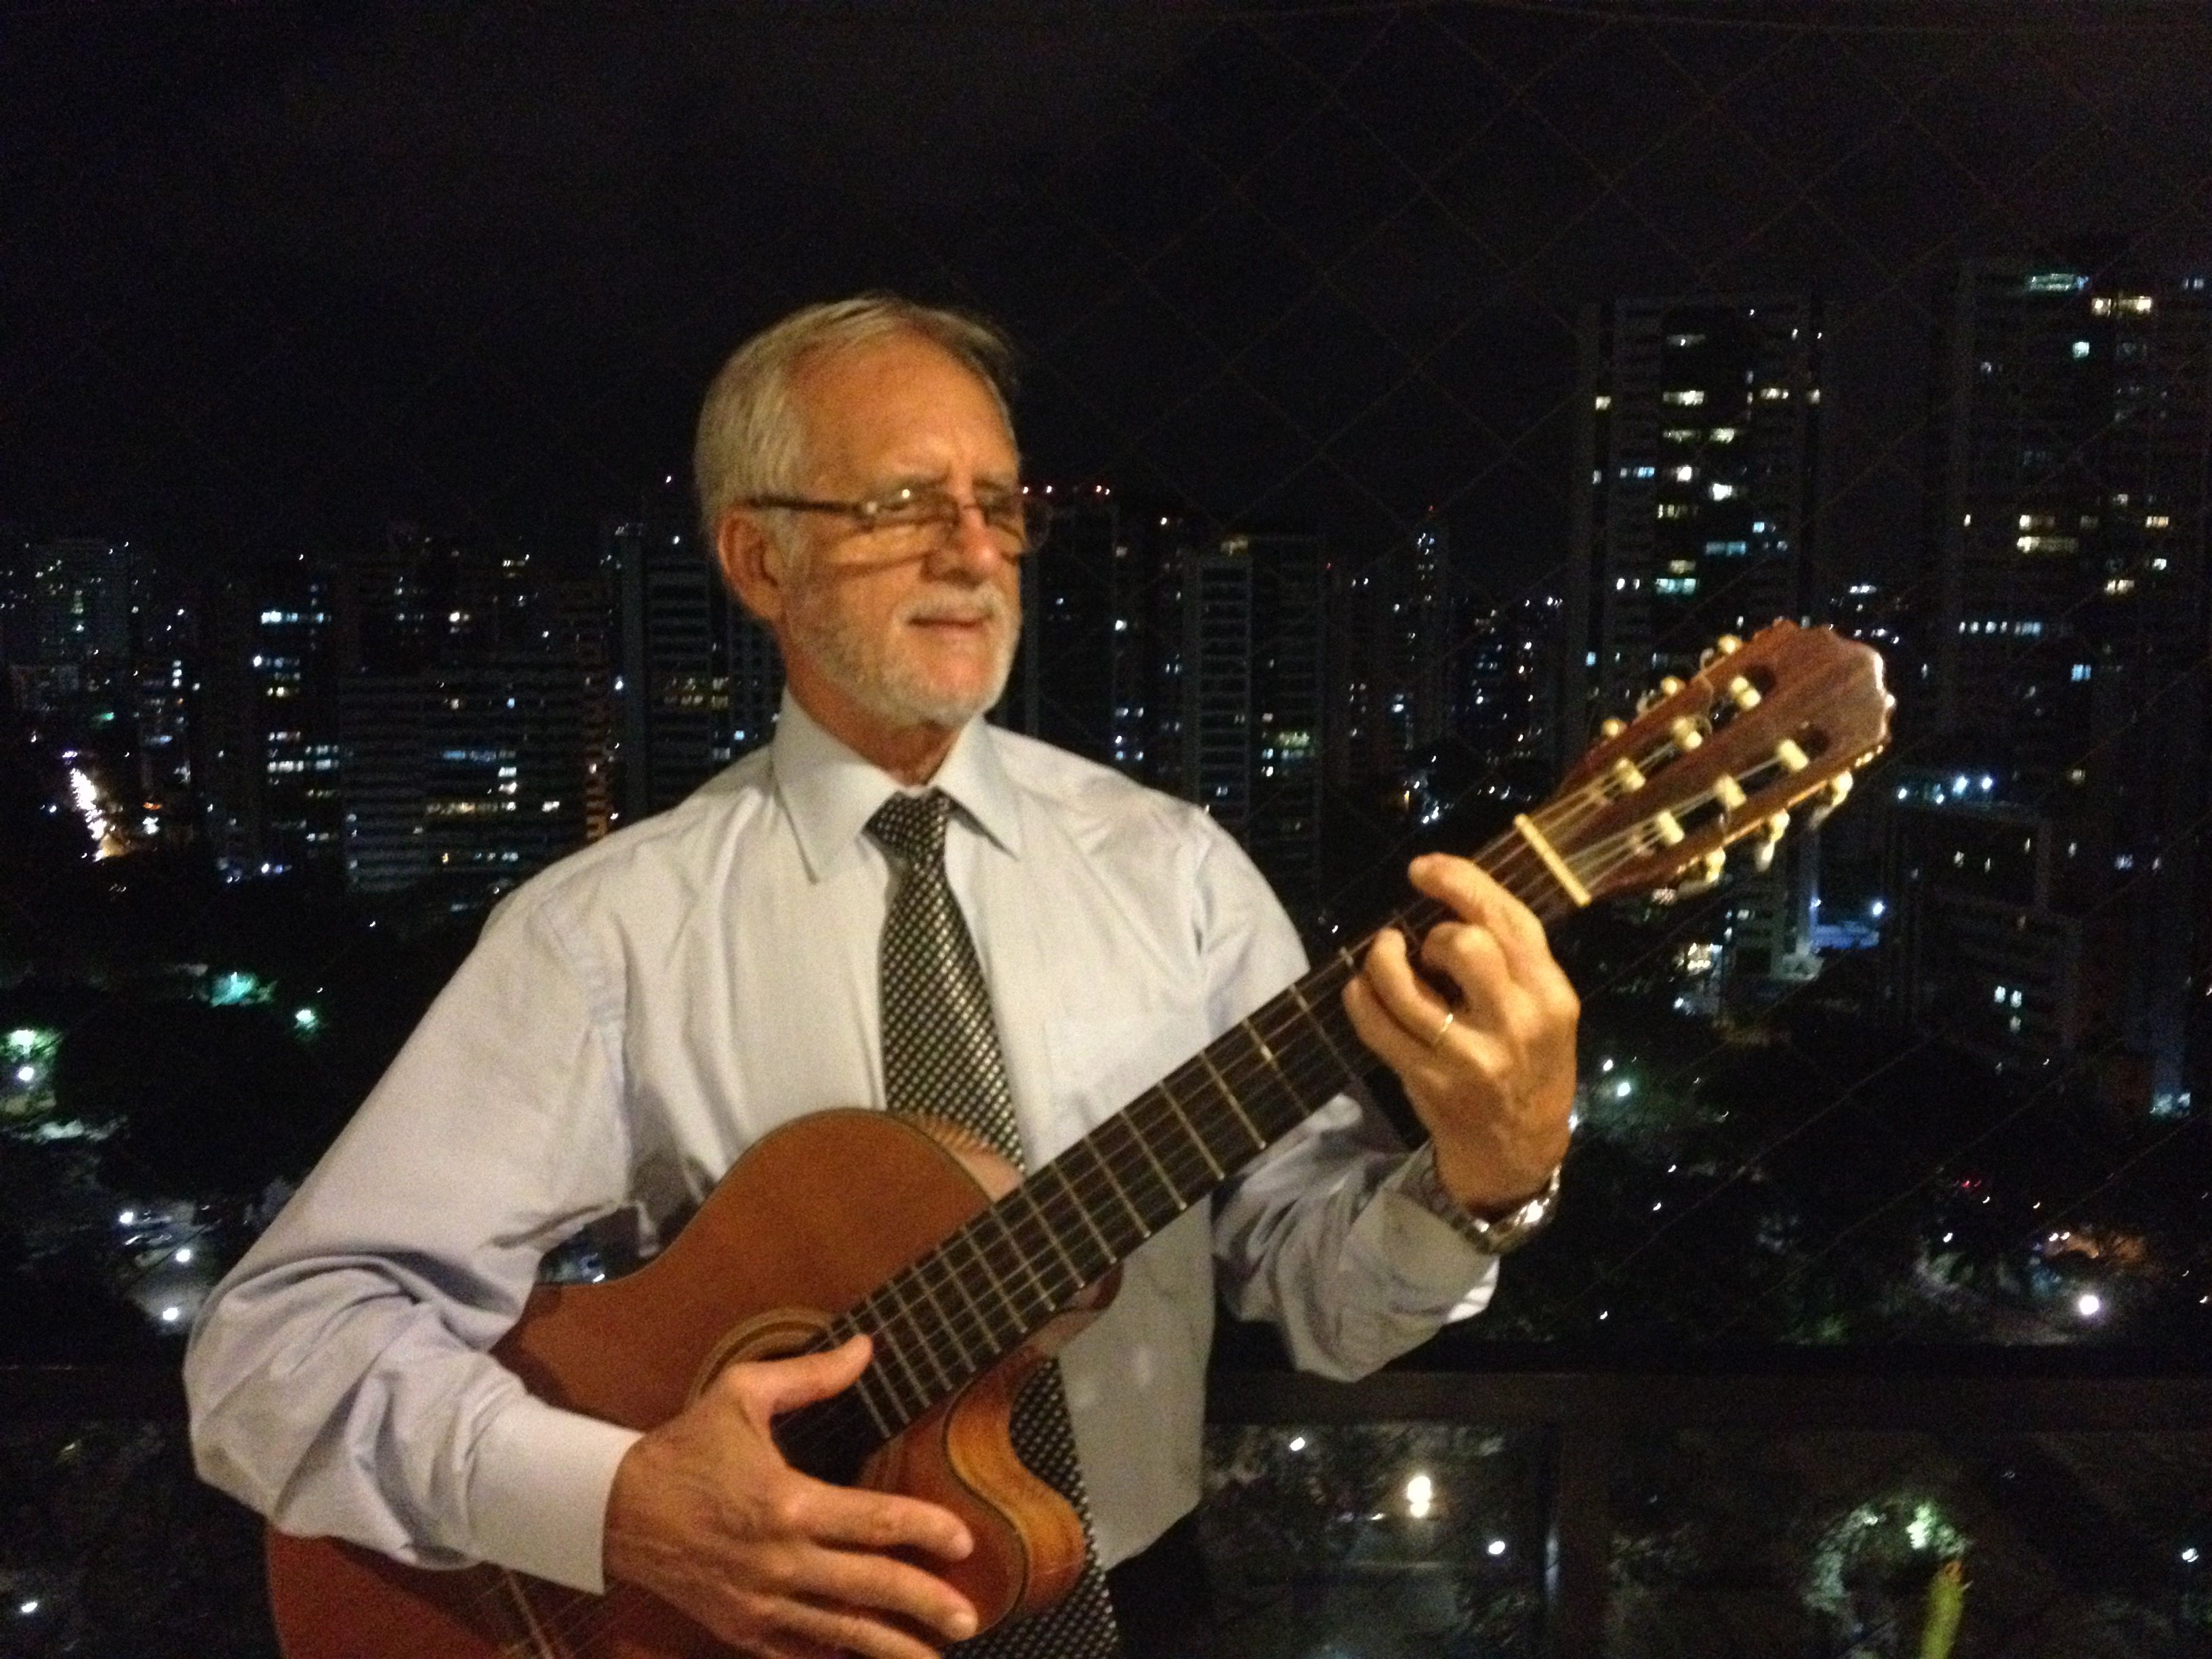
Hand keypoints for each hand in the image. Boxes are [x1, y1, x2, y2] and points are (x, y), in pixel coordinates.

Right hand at [603, 1334, 977, 1658]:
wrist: (613, 1508)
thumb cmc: (685, 1446)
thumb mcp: (742, 1394)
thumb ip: (811, 1375)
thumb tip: (868, 1348)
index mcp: (787, 1502)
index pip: (874, 1521)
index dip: (925, 1530)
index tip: (965, 1543)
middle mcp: (779, 1560)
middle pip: (869, 1588)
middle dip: (925, 1604)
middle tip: (971, 1618)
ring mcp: (759, 1603)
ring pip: (840, 1634)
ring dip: (892, 1647)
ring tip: (936, 1658)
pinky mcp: (739, 1628)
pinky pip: (796, 1654)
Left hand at [1343, 854, 1578, 1214]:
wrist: (1519, 1151)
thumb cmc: (1530, 1066)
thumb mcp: (1547, 1011)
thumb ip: (1514, 962)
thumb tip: (1449, 899)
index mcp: (1551, 995)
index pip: (1508, 920)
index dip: (1459, 881)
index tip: (1423, 868)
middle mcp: (1516, 1022)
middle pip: (1463, 945)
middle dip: (1433, 933)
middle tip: (1427, 949)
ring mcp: (1469, 1055)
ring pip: (1406, 986)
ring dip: (1382, 959)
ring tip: (1384, 956)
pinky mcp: (1429, 1080)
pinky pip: (1377, 1026)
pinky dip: (1360, 997)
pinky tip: (1363, 990)